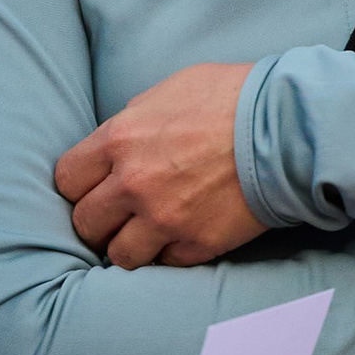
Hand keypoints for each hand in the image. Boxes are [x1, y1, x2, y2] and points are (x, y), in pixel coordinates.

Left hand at [55, 63, 261, 267]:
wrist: (286, 126)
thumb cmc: (232, 98)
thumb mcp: (169, 90)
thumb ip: (134, 120)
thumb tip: (118, 143)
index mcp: (120, 139)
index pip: (67, 179)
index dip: (78, 186)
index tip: (92, 188)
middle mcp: (133, 184)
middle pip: (86, 223)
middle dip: (98, 221)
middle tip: (115, 217)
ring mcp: (164, 219)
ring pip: (120, 255)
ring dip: (129, 245)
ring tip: (145, 234)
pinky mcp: (197, 244)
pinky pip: (165, 264)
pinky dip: (170, 254)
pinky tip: (182, 235)